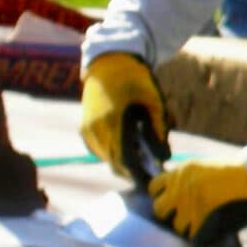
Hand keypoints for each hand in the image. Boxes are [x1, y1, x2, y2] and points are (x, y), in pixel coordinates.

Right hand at [80, 52, 170, 178]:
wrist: (110, 62)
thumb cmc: (137, 81)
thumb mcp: (154, 104)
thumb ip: (158, 134)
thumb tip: (163, 161)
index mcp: (115, 123)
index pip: (126, 162)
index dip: (140, 176)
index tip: (153, 183)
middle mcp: (96, 130)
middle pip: (116, 164)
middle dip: (134, 171)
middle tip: (151, 171)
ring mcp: (87, 131)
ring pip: (107, 158)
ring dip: (123, 161)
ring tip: (141, 153)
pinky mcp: (83, 129)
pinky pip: (99, 150)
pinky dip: (113, 152)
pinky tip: (126, 142)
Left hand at [150, 160, 246, 246]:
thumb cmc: (244, 172)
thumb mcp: (211, 168)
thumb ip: (192, 181)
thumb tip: (179, 197)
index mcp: (183, 172)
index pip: (154, 188)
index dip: (162, 196)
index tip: (173, 200)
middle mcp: (181, 190)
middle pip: (160, 210)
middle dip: (171, 215)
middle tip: (188, 216)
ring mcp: (191, 209)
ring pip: (177, 229)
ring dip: (189, 228)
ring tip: (207, 224)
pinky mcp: (203, 226)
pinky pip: (194, 242)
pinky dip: (204, 241)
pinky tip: (215, 234)